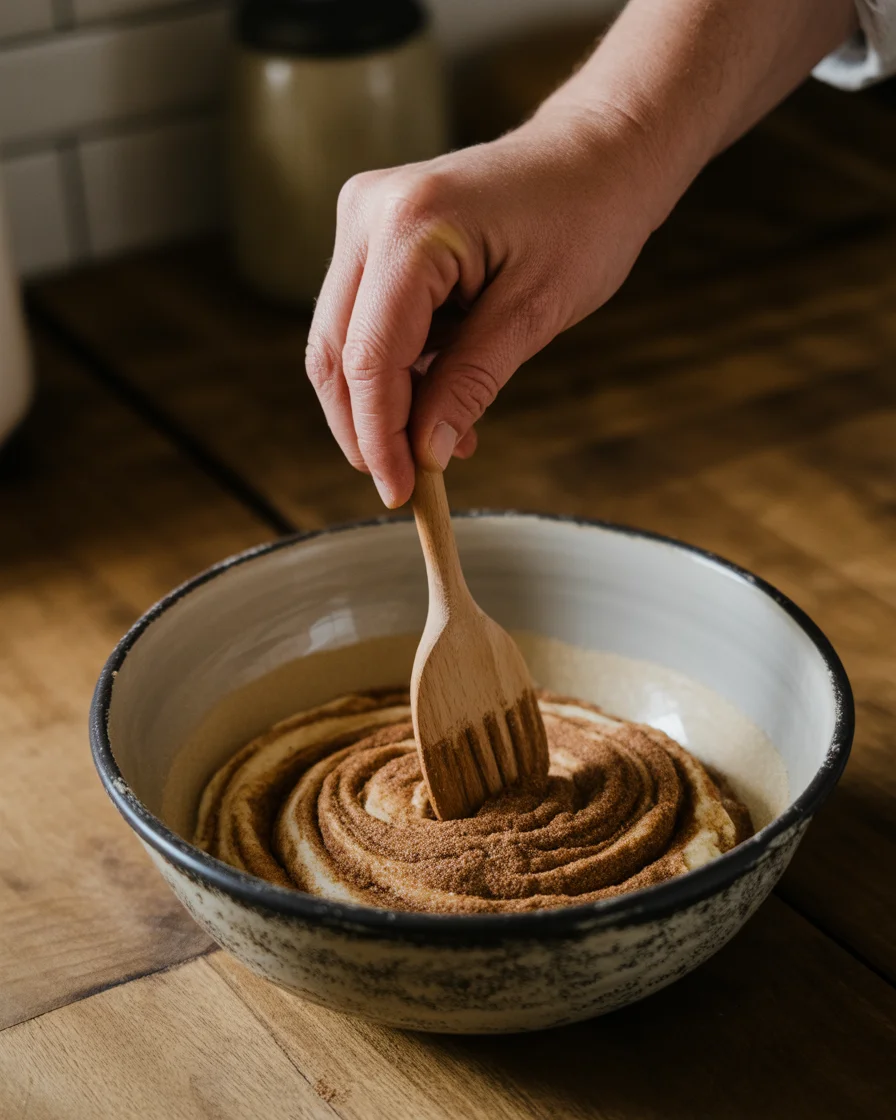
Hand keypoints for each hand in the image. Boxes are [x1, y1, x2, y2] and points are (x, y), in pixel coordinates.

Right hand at [305, 103, 665, 507]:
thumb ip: (470, 383)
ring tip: (443, 443)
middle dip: (365, 427)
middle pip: (334, 351)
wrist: (596, 155)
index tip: (401, 492)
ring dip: (381, 404)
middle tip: (406, 483)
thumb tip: (426, 454)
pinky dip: (394, 371)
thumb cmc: (584, 219)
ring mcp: (365, 216)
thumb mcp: (535, 313)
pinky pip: (365, 318)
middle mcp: (370, 212)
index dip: (378, 435)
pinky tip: (439, 402)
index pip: (367, 357)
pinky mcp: (373, 231)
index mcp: (412, 226)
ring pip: (340, 340)